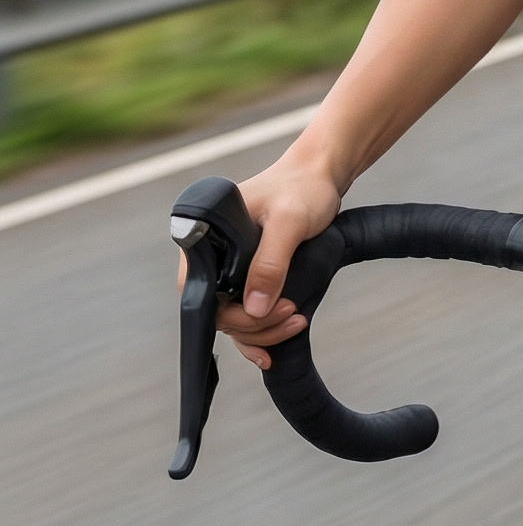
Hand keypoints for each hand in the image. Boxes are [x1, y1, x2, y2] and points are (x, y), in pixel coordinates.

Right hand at [174, 152, 343, 368]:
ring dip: (263, 330)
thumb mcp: (289, 222)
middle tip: (292, 315)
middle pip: (218, 311)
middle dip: (256, 324)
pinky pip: (244, 312)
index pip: (199, 293)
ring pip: (233, 317)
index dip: (231, 314)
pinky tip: (272, 348)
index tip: (270, 313)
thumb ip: (270, 263)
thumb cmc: (301, 188)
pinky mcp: (248, 274)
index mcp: (206, 239)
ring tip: (295, 320)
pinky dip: (259, 332)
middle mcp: (212, 256)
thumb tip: (254, 308)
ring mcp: (229, 267)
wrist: (319, 177)